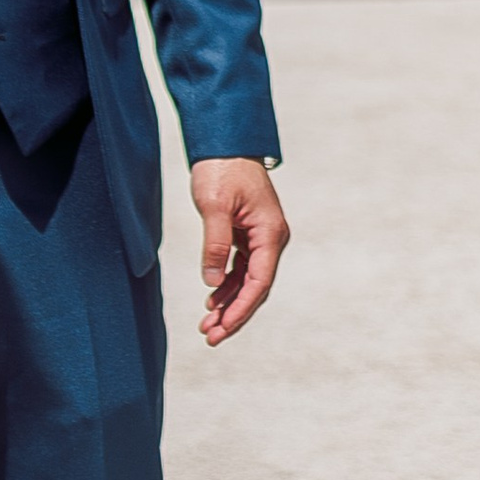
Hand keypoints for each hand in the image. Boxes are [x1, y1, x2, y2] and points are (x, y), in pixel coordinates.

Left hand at [189, 157, 288, 345]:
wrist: (225, 142)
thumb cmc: (221, 168)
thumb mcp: (214, 206)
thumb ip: (215, 244)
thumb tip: (213, 284)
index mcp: (271, 233)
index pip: (259, 282)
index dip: (241, 310)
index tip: (222, 330)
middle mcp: (272, 238)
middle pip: (257, 287)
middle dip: (235, 315)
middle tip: (211, 337)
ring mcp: (262, 236)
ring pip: (249, 280)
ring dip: (229, 303)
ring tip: (207, 325)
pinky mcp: (250, 233)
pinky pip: (242, 267)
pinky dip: (228, 285)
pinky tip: (212, 301)